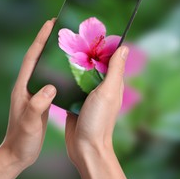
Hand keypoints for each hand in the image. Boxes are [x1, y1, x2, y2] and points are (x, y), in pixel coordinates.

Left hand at [0, 18, 56, 167]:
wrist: (17, 154)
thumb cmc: (21, 139)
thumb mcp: (30, 122)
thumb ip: (38, 104)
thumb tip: (51, 87)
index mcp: (22, 87)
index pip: (32, 58)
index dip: (40, 39)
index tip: (50, 23)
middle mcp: (27, 87)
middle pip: (38, 58)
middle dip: (48, 41)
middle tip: (62, 27)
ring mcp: (34, 94)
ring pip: (45, 69)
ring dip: (54, 55)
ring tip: (69, 44)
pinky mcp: (41, 102)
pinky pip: (51, 81)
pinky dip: (59, 72)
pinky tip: (70, 71)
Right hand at [64, 46, 142, 178]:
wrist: (84, 147)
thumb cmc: (98, 121)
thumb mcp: (108, 92)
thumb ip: (115, 70)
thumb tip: (124, 47)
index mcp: (113, 83)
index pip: (110, 58)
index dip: (103, 44)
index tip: (91, 30)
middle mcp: (101, 87)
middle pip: (94, 64)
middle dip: (85, 51)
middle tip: (71, 35)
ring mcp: (87, 95)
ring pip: (80, 73)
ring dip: (73, 63)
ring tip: (61, 48)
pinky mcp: (75, 101)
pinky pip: (70, 85)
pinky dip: (65, 77)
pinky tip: (55, 68)